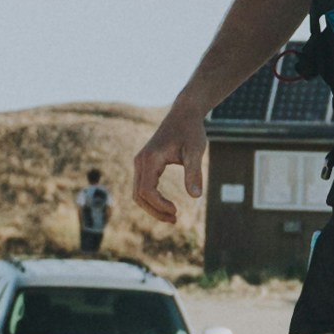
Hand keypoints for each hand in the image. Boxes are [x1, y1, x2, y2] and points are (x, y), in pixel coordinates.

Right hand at [129, 109, 203, 236]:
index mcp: (150, 158)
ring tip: (172, 216)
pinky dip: (152, 199)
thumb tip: (196, 196)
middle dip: (155, 211)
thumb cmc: (191, 131)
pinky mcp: (145, 163)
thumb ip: (194, 172)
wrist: (184, 113)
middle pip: (138, 195)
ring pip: (138, 193)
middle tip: (174, 220)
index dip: (159, 205)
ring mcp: (141, 162)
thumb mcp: (195, 151)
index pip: (147, 190)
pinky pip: (142, 186)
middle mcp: (141, 161)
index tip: (176, 211)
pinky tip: (167, 205)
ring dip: (152, 207)